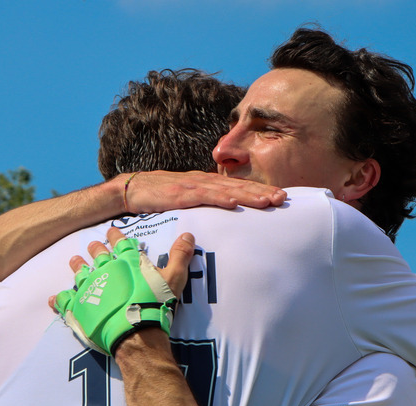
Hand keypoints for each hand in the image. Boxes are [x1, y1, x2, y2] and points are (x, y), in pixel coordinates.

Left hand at [50, 228, 195, 354]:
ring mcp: (89, 288)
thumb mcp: (173, 278)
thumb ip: (180, 256)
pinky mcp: (78, 308)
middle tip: (92, 245)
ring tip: (74, 260)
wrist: (134, 331)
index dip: (116, 236)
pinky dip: (59, 300)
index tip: (111, 231)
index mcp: (126, 261)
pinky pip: (65, 302)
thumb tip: (188, 234)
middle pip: (97, 255)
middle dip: (95, 249)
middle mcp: (105, 270)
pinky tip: (54, 298)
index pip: (120, 242)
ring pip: (80, 273)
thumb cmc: (154, 303)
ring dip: (77, 266)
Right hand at [117, 171, 285, 213]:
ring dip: (247, 195)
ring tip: (267, 201)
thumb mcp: (186, 200)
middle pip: (238, 186)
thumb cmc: (159, 198)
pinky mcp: (180, 194)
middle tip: (283, 197)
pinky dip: (219, 199)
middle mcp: (203, 182)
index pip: (238, 186)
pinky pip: (203, 197)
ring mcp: (192, 187)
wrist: (132, 190)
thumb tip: (222, 214)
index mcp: (207, 183)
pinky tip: (234, 203)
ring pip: (225, 190)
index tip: (279, 196)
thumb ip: (204, 204)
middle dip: (261, 191)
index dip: (259, 190)